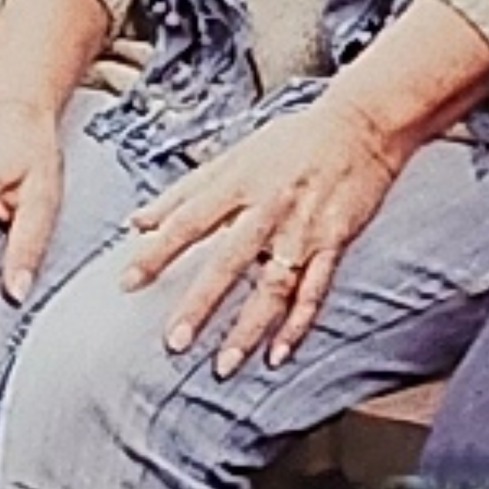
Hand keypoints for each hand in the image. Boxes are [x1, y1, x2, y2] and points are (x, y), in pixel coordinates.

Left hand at [117, 96, 406, 377]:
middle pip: (229, 260)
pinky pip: (315, 290)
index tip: (127, 283)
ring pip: (273, 285)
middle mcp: (270, 207)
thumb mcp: (235, 155)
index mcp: (240, 181)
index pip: (189, 221)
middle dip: (201, 303)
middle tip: (174, 342)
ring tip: (223, 364)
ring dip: (248, 328)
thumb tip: (137, 220)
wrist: (361, 124)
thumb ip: (186, 191)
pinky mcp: (334, 242)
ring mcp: (304, 228)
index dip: (156, 252)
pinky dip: (297, 325)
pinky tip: (277, 353)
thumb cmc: (293, 140)